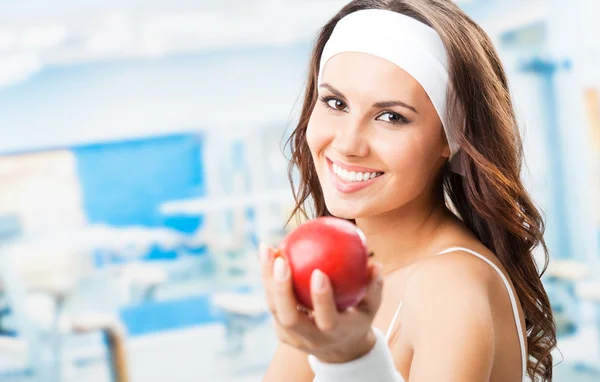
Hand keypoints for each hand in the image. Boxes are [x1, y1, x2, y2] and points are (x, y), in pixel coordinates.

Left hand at [259, 243, 383, 363]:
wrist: (340, 350)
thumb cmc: (358, 318)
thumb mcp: (371, 306)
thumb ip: (374, 286)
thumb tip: (374, 263)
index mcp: (335, 333)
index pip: (327, 318)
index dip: (321, 298)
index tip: (319, 271)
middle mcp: (311, 339)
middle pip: (290, 318)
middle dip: (282, 289)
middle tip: (282, 260)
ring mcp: (292, 338)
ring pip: (274, 309)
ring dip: (268, 279)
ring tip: (267, 249)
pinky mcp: (280, 332)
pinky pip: (271, 302)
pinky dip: (267, 279)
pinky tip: (267, 253)